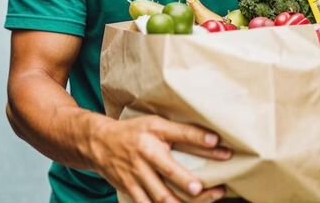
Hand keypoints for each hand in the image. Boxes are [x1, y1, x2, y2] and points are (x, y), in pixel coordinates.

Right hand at [91, 115, 231, 202]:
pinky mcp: (132, 192)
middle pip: (169, 171)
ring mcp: (137, 176)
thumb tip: (213, 139)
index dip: (199, 139)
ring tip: (203, 200)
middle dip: (187, 181)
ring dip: (182, 202)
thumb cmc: (135, 132)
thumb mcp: (156, 124)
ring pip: (161, 196)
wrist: (101, 143)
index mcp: (153, 134)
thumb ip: (181, 132)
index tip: (218, 142)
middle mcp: (145, 155)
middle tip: (204, 187)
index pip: (180, 135)